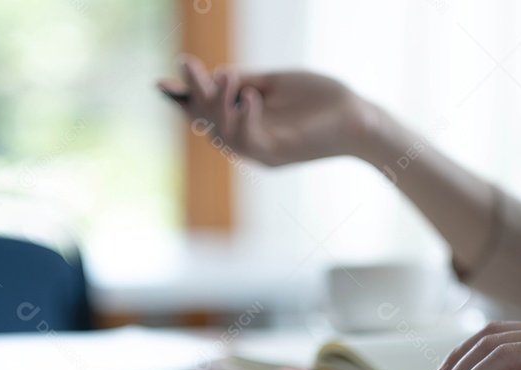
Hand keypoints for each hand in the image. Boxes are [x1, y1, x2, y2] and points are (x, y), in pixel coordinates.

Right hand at [157, 54, 377, 165]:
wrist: (360, 118)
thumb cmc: (322, 99)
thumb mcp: (276, 83)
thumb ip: (247, 82)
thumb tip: (217, 75)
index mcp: (248, 125)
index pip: (208, 115)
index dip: (184, 100)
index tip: (161, 82)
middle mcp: (250, 143)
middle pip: (209, 123)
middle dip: (195, 93)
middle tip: (187, 64)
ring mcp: (263, 152)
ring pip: (223, 134)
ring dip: (217, 104)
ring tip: (226, 76)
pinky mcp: (278, 153)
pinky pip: (249, 139)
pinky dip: (244, 117)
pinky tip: (250, 95)